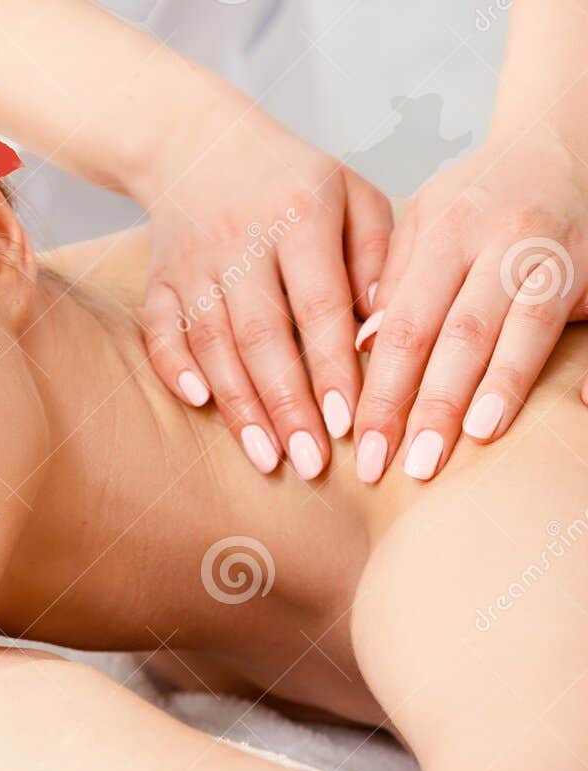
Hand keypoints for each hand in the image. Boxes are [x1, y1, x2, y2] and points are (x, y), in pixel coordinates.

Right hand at [139, 115, 392, 478]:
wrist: (196, 144)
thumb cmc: (291, 181)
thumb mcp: (352, 195)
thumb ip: (378, 256)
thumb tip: (380, 330)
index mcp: (299, 216)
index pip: (320, 305)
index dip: (331, 367)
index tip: (348, 423)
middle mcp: (241, 241)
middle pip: (263, 335)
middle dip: (286, 404)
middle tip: (310, 461)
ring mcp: (193, 263)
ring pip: (212, 342)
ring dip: (238, 404)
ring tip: (267, 456)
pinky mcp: (159, 279)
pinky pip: (160, 329)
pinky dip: (173, 367)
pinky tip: (198, 403)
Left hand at [353, 134, 587, 481]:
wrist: (559, 145)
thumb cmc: (477, 198)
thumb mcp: (422, 221)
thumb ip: (393, 282)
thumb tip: (362, 349)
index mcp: (450, 234)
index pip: (407, 324)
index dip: (384, 388)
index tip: (364, 442)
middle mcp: (506, 245)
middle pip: (463, 336)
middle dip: (434, 406)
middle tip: (411, 466)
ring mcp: (560, 260)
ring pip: (528, 331)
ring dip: (501, 389)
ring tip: (474, 440)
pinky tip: (581, 408)